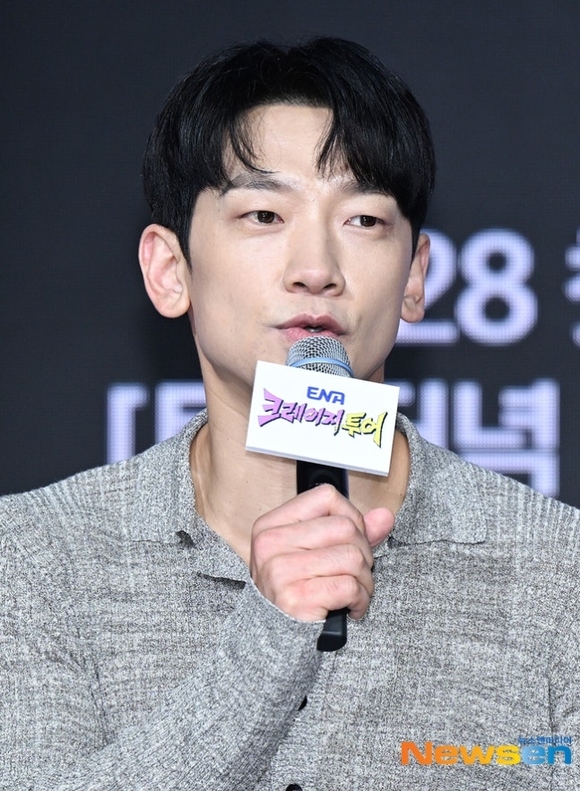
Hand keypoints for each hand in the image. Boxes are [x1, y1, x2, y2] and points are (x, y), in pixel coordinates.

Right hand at [250, 484, 393, 621]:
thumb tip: (385, 516)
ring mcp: (280, 570)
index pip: (326, 497)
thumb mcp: (316, 555)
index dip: (351, 516)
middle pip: (345, 527)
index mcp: (272, 525)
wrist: (277, 642)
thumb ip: (351, 532)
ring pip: (352, 557)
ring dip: (363, 580)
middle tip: (355, 574)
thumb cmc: (296, 593)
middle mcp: (271, 543)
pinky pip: (349, 586)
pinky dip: (359, 600)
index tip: (351, 540)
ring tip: (353, 592)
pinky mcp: (295, 598)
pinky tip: (350, 608)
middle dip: (363, 553)